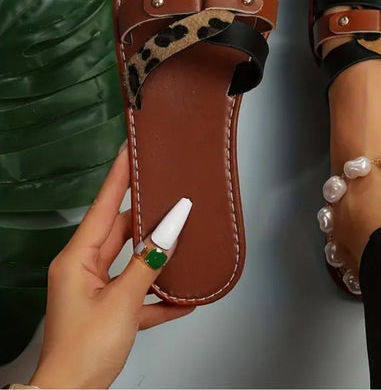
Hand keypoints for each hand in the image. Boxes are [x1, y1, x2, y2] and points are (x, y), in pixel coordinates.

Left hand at [30, 146, 193, 388]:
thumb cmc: (84, 351)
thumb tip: (171, 228)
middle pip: (120, 231)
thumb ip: (149, 262)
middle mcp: (84, 268)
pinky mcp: (109, 307)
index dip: (118, 176)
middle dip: (147, 216)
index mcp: (77, 259)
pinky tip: (182, 296)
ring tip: (182, 238)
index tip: (130, 150)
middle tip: (170, 196)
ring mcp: (96, 288)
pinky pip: (138, 290)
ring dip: (157, 255)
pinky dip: (158, 293)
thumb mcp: (121, 301)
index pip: (102, 206)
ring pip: (132, 258)